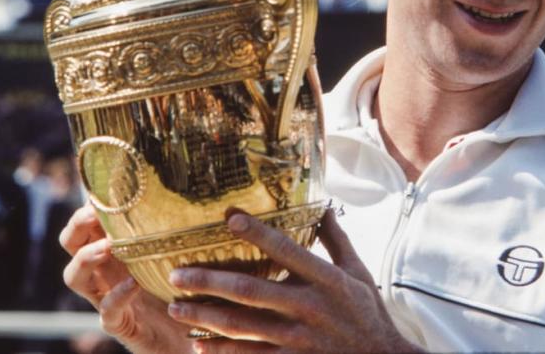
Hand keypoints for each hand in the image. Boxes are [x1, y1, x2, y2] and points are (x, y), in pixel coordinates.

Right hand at [60, 203, 192, 353]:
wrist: (192, 338)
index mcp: (118, 251)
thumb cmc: (188, 290)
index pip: (89, 223)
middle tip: (94, 214)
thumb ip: (182, 228)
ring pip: (74, 277)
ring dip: (86, 258)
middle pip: (71, 244)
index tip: (103, 191)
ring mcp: (109, 299)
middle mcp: (107, 272)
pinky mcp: (121, 325)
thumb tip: (206, 190)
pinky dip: (116, 296)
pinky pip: (107, 311)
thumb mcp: (183, 252)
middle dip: (77, 226)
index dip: (88, 207)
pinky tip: (133, 284)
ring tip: (107, 246)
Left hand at [165, 208, 422, 352]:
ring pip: (244, 327)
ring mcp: (299, 339)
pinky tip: (198, 345)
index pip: (287, 251)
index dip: (258, 234)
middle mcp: (310, 308)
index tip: (229, 219)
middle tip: (178, 274)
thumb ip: (335, 239)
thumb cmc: (367, 312)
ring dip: (206, 317)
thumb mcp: (357, 271)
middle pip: (252, 292)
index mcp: (326, 279)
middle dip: (211, 282)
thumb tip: (322, 205)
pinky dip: (223, 352)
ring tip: (176, 307)